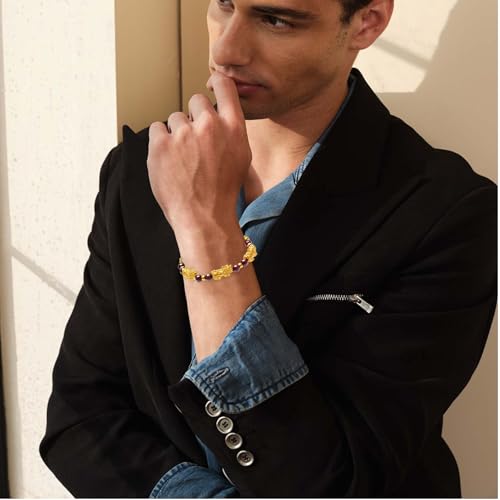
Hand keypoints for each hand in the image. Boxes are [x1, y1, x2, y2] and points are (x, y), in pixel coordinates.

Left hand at [147, 72, 251, 236]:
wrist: (204, 217)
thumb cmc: (223, 192)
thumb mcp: (241, 158)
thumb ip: (232, 132)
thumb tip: (219, 115)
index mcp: (233, 128)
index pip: (225, 87)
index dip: (217, 82)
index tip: (213, 82)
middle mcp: (209, 125)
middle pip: (195, 101)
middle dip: (194, 118)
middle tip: (194, 143)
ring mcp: (183, 134)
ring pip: (175, 119)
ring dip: (177, 134)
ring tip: (182, 160)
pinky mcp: (160, 145)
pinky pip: (156, 130)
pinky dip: (160, 143)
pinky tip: (169, 161)